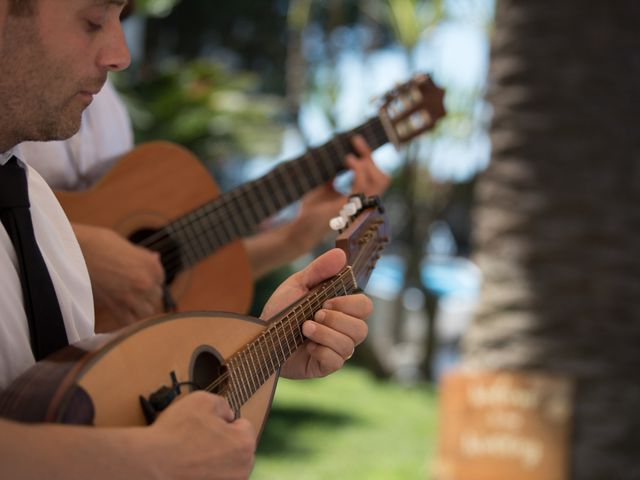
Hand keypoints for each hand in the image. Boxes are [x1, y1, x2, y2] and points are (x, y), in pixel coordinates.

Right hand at [73, 224, 164, 326]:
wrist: (70, 250)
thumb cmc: (95, 242)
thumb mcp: (124, 244)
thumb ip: (141, 255)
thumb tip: (156, 258)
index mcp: (150, 264)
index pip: (160, 279)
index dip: (149, 279)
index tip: (138, 279)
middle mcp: (146, 281)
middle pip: (155, 296)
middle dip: (146, 294)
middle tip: (131, 291)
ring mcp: (132, 296)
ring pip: (147, 311)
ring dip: (140, 308)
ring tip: (128, 303)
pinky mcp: (115, 307)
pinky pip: (129, 322)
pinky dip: (127, 321)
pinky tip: (121, 314)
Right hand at [150, 391, 255, 479]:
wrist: (148, 464)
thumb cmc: (175, 433)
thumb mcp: (203, 400)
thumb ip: (223, 405)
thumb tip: (228, 415)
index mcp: (244, 445)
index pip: (244, 427)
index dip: (225, 422)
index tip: (208, 425)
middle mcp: (241, 471)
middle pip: (237, 450)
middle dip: (223, 443)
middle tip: (198, 440)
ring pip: (226, 468)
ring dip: (214, 461)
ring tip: (191, 456)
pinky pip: (213, 478)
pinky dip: (204, 475)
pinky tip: (189, 470)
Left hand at [260, 249, 371, 378]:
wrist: (260, 336)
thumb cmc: (281, 311)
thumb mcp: (297, 285)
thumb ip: (319, 269)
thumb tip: (341, 254)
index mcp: (342, 310)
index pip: (365, 307)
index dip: (349, 304)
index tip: (325, 301)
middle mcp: (344, 331)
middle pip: (362, 328)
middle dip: (337, 320)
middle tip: (315, 315)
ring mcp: (336, 350)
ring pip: (349, 345)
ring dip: (324, 334)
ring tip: (305, 328)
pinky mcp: (326, 366)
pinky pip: (336, 361)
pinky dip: (320, 351)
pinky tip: (307, 346)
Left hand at [286, 135, 389, 253]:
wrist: (300, 228)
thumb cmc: (312, 210)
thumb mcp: (324, 186)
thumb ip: (333, 173)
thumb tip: (336, 153)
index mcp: (360, 197)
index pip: (376, 176)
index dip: (369, 157)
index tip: (356, 140)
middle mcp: (363, 202)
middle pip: (383, 178)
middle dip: (371, 158)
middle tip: (355, 144)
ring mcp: (357, 206)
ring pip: (379, 182)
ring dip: (365, 164)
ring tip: (348, 157)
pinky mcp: (347, 207)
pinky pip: (363, 186)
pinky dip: (358, 169)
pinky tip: (347, 160)